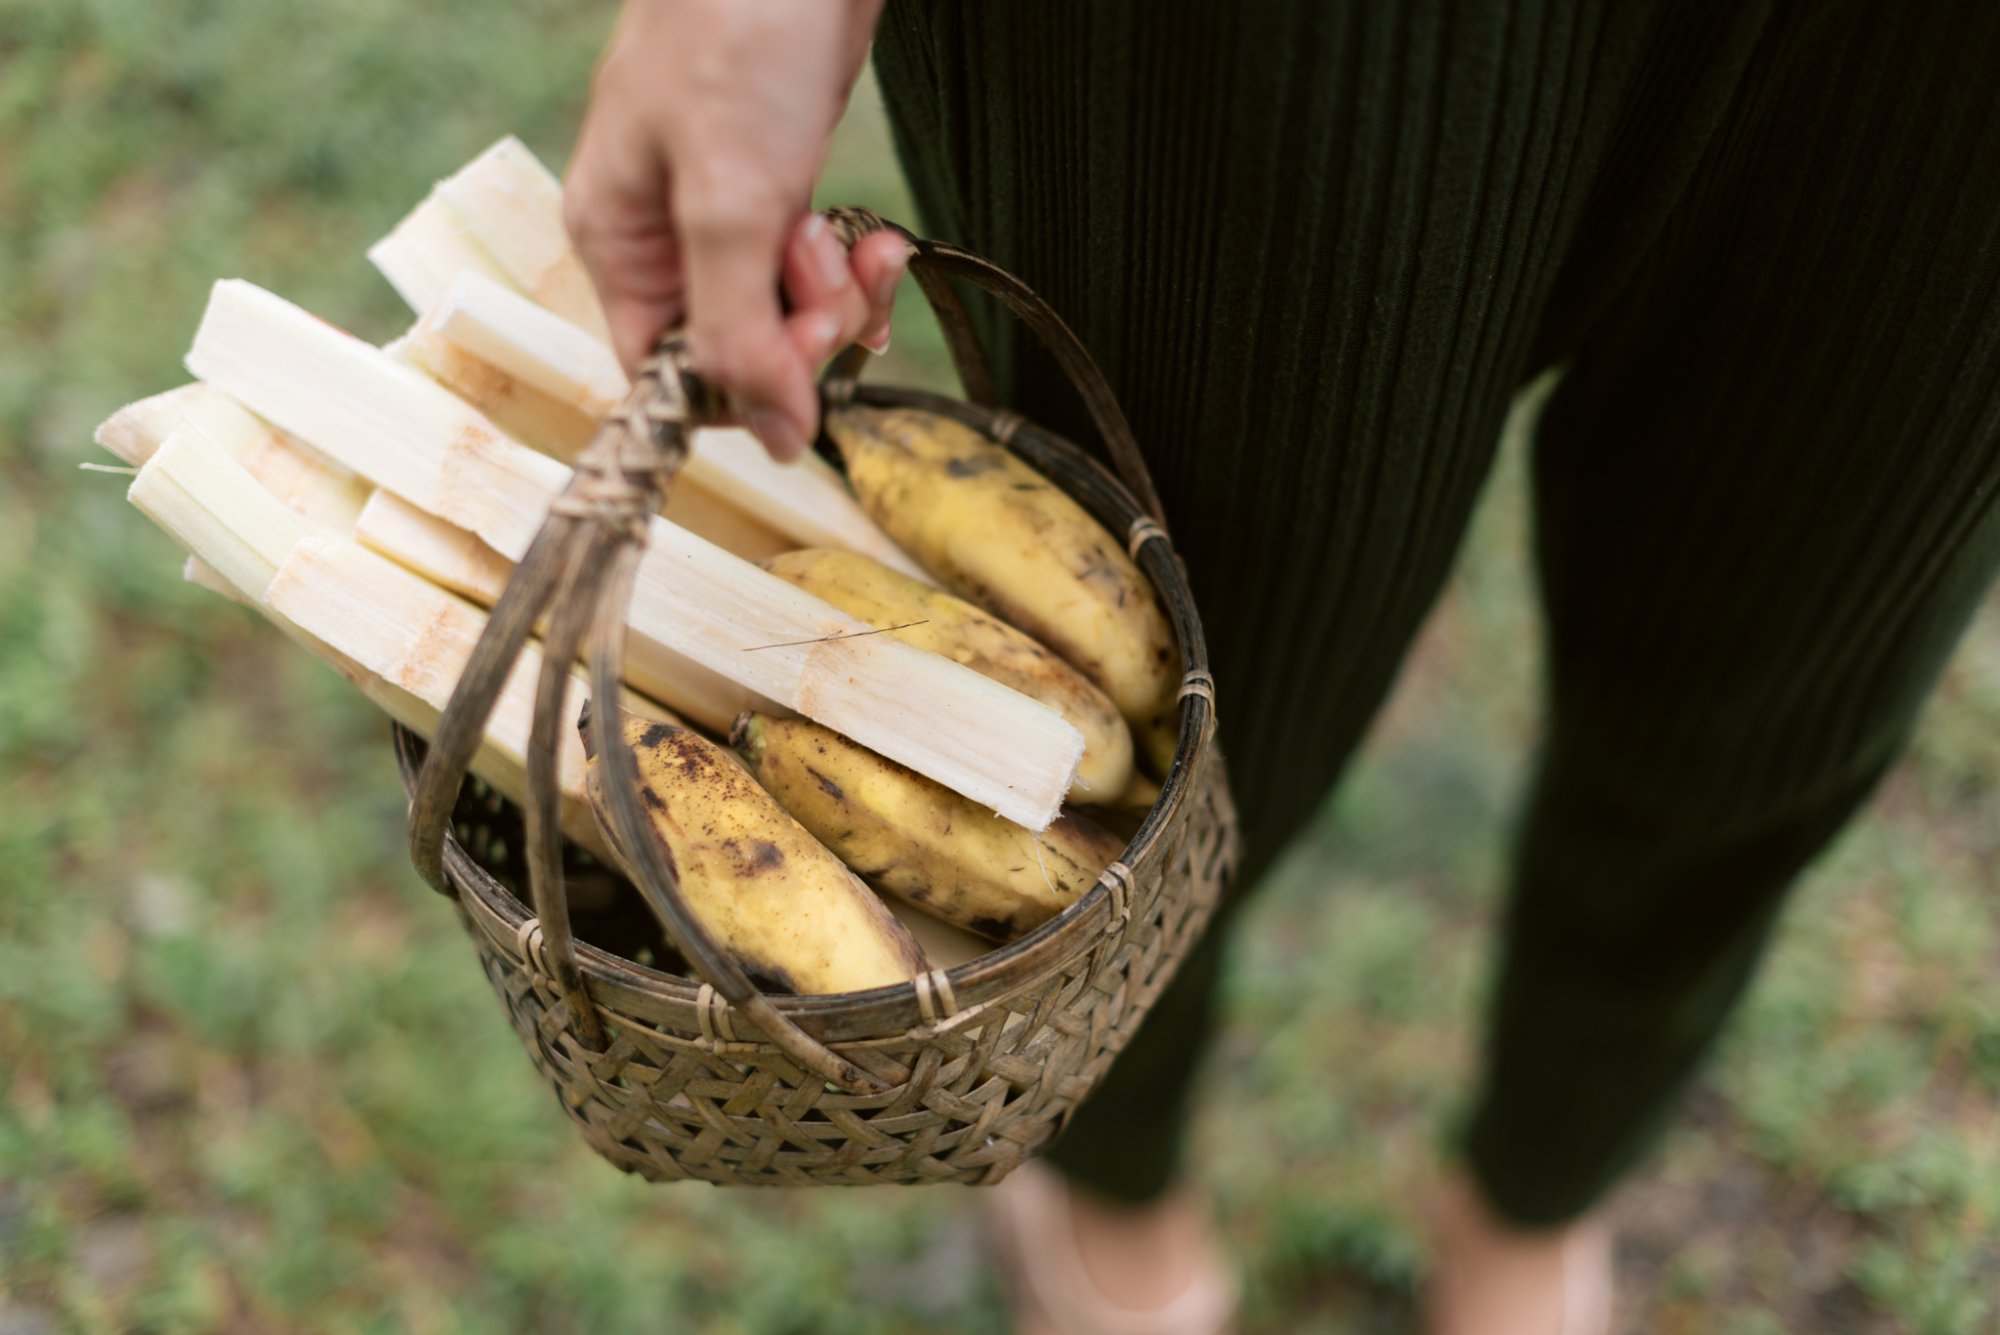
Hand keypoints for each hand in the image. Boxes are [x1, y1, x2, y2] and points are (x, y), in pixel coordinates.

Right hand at [563, 0, 910, 460]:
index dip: (742, 389)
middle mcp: (664, 237)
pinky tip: (881, 243)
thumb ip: (741, 330)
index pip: (668, 376)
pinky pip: (819, 269)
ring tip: (858, 240)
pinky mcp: (783, 186)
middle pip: (739, 349)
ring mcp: (727, 211)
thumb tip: (773, 442)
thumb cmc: (737, 36)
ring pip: (788, 313)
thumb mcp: (728, 200)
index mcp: (618, 243)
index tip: (803, 362)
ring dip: (838, 297)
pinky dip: (857, 267)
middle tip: (832, 273)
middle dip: (802, 330)